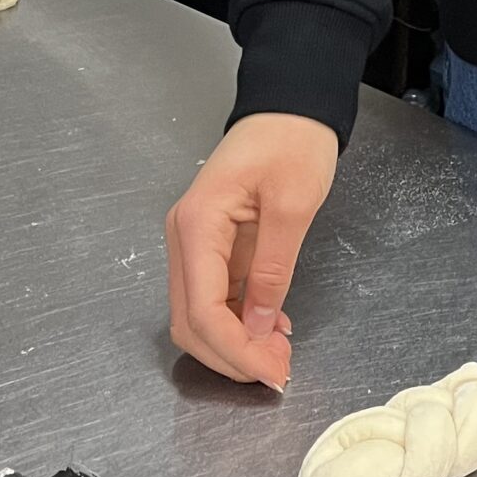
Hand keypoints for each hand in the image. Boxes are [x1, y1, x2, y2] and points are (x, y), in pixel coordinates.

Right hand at [165, 113, 339, 388]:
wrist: (291, 106)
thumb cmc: (293, 141)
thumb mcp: (293, 204)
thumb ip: (272, 269)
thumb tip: (257, 327)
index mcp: (197, 223)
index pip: (201, 310)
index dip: (235, 350)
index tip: (274, 371)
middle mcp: (184, 236)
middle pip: (189, 322)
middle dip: (231, 355)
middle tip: (280, 369)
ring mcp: (194, 243)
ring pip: (197, 316)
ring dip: (233, 344)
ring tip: (279, 350)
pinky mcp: (211, 246)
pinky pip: (213, 299)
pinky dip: (237, 323)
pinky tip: (271, 327)